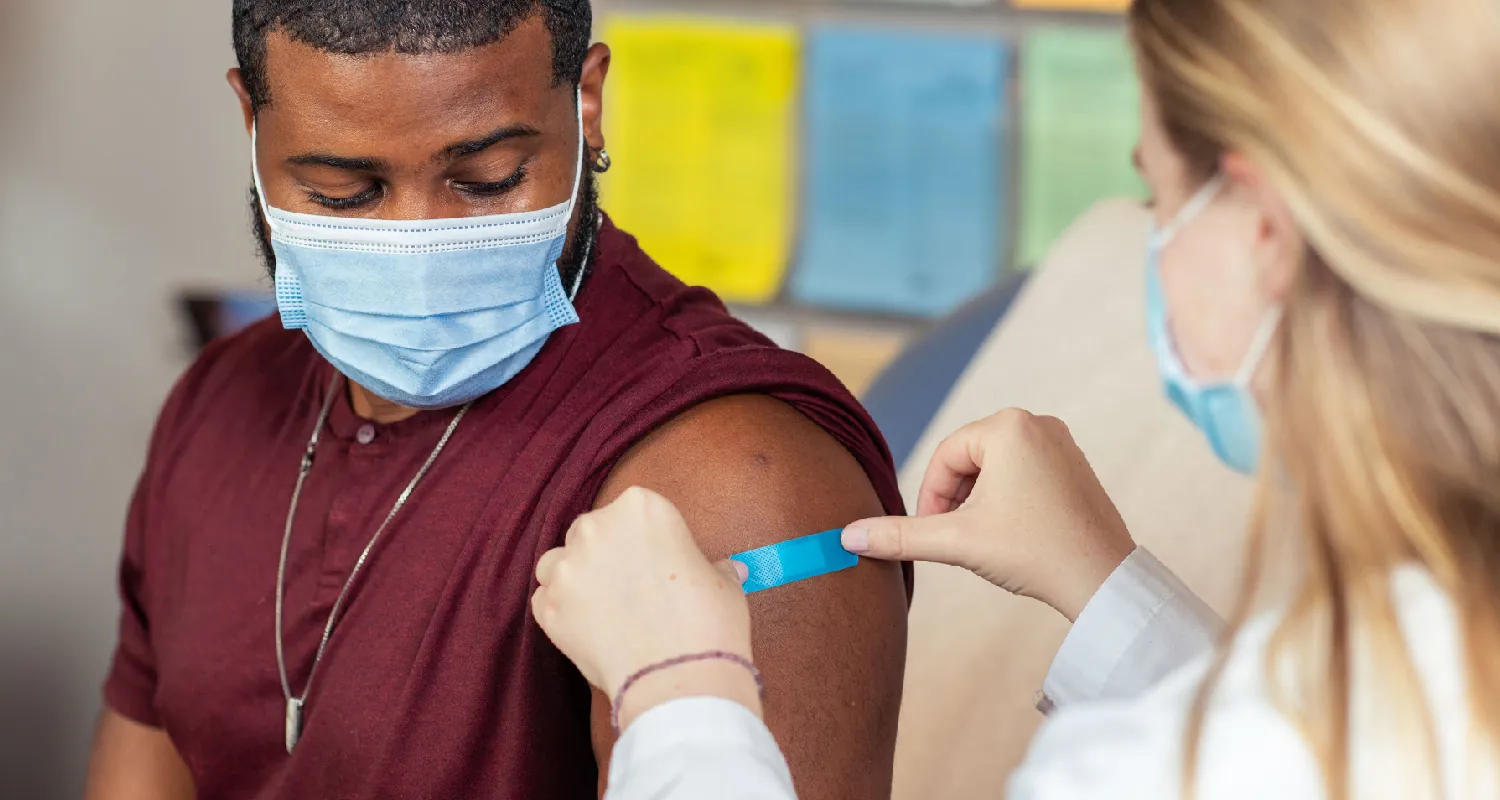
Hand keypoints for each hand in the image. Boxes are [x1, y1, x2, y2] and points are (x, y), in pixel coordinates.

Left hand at [531, 487, 759, 728]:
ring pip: (557, 564)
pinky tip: (589, 632)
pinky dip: (561, 613)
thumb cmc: (708, 624)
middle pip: (589, 532)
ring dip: (575, 580)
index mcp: (642, 507)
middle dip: (604, 555)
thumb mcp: (723, 583)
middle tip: (627, 588)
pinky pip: (545, 601)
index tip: (653, 562)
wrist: (680, 678)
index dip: (641, 540)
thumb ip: (713, 568)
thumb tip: (730, 569)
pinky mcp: (548, 608)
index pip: (631, 511)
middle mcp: (597, 527)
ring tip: (603, 610)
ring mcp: (567, 568)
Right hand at [842, 409, 1134, 620]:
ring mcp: (1061, 443)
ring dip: (980, 502)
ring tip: (988, 540)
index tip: (934, 534)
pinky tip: (1016, 536)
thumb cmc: (1034, 552)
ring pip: (995, 469)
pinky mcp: (1075, 465)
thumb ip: (899, 536)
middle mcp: (1038, 423)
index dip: (930, 498)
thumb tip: (846, 536)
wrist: (1103, 580)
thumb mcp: (957, 542)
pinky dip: (1008, 501)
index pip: (945, 457)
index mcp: (1008, 426)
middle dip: (957, 500)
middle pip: (969, 459)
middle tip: (960, 539)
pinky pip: (1024, 474)